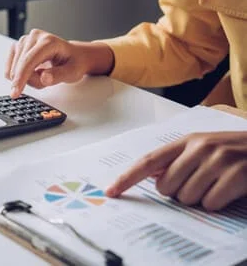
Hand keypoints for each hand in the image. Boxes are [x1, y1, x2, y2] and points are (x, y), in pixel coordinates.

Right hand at [5, 29, 114, 97]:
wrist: (72, 55)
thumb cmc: (73, 63)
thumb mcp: (73, 72)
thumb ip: (58, 75)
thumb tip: (44, 78)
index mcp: (48, 41)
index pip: (29, 60)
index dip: (21, 77)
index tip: (15, 93)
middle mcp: (34, 37)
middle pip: (20, 66)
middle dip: (29, 80)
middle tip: (46, 80)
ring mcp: (24, 40)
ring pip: (14, 68)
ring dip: (25, 78)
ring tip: (42, 73)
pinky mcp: (17, 46)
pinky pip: (10, 67)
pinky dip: (19, 75)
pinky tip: (32, 72)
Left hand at [106, 132, 246, 210]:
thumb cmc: (235, 152)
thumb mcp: (204, 149)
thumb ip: (178, 160)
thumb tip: (153, 178)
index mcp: (187, 141)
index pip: (149, 161)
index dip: (128, 177)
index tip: (112, 191)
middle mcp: (199, 147)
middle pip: (166, 187)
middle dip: (179, 193)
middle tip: (200, 183)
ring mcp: (218, 159)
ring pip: (187, 197)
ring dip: (201, 198)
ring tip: (217, 184)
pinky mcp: (236, 173)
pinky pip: (211, 203)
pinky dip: (218, 203)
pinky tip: (229, 190)